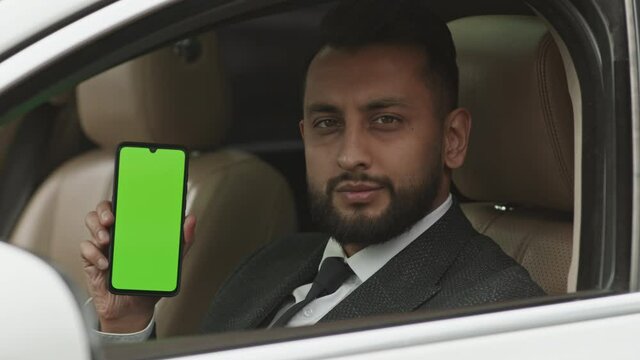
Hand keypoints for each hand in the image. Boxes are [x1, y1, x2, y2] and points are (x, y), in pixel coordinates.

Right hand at [80, 200, 195, 332]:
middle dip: (104, 210)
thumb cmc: (149, 282)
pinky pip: (86, 249)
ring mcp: (103, 247)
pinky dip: (94, 254)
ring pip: (91, 224)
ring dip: (97, 229)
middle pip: (103, 210)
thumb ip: (182, 241)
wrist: (134, 310)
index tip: (127, 197)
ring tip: (107, 240)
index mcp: (133, 230)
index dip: (123, 197)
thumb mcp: (171, 261)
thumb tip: (191, 221)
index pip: (125, 205)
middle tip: (111, 219)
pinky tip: (106, 264)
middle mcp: (117, 234)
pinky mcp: (92, 261)